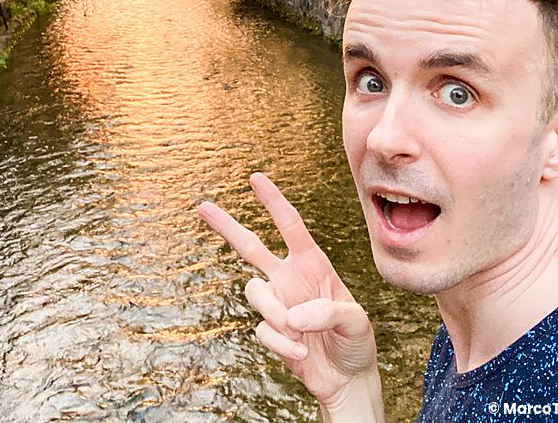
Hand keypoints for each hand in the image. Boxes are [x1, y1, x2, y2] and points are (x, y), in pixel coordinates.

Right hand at [197, 172, 378, 408]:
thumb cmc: (356, 341)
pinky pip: (263, 330)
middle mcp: (289, 277)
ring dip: (273, 313)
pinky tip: (302, 354)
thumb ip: (328, 312)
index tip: (255, 178)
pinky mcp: (270, 330)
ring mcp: (277, 303)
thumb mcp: (356, 322)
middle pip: (250, 246)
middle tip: (201, 205)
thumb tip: (291, 316)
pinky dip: (282, 344)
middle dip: (226, 226)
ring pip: (254, 292)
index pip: (290, 225)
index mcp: (313, 263)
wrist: (347, 379)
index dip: (273, 201)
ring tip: (299, 336)